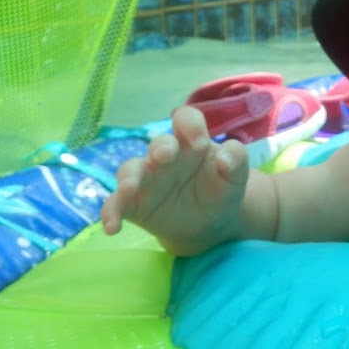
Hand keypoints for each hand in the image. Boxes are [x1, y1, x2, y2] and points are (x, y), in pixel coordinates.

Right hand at [100, 105, 250, 254]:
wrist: (209, 223)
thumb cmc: (220, 190)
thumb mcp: (236, 176)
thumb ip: (237, 159)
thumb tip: (224, 158)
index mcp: (191, 142)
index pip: (186, 120)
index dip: (189, 125)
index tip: (200, 142)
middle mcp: (165, 156)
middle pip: (158, 144)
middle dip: (160, 147)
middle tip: (163, 156)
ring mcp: (146, 179)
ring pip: (130, 170)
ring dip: (128, 178)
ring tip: (129, 189)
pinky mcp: (133, 203)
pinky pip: (116, 204)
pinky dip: (111, 213)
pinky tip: (112, 228)